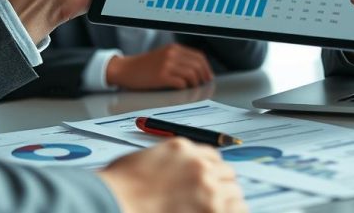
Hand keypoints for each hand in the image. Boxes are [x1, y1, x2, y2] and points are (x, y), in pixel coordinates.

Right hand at [98, 138, 245, 212]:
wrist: (116, 201)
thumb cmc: (120, 186)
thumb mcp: (146, 160)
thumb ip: (170, 164)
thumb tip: (178, 176)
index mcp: (182, 148)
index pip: (212, 157)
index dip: (212, 171)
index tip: (210, 180)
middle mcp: (199, 164)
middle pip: (227, 173)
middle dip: (221, 185)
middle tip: (212, 199)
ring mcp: (207, 187)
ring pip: (235, 192)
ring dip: (228, 201)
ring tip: (215, 210)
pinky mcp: (211, 209)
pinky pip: (237, 210)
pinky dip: (233, 212)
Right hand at [106, 43, 213, 89]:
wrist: (125, 69)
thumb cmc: (144, 66)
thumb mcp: (163, 55)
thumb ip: (178, 59)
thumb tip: (197, 70)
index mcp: (174, 48)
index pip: (198, 56)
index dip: (206, 68)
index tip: (208, 76)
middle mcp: (172, 54)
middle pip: (198, 65)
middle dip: (204, 77)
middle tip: (203, 84)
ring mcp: (166, 65)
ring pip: (192, 74)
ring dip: (195, 83)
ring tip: (192, 88)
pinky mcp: (161, 76)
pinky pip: (181, 83)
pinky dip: (185, 87)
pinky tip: (182, 89)